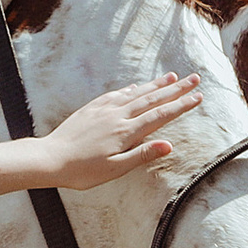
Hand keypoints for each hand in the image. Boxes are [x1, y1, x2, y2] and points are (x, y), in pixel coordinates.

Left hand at [38, 74, 204, 189]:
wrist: (50, 159)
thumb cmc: (82, 171)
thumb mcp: (115, 169)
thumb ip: (142, 155)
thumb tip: (169, 145)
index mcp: (126, 132)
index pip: (161, 116)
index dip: (181, 105)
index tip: (198, 97)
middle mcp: (117, 116)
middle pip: (152, 99)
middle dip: (176, 89)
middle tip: (194, 79)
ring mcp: (104, 110)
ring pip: (136, 93)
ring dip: (156, 84)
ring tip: (172, 76)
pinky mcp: (92, 109)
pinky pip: (116, 94)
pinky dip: (131, 89)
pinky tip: (136, 86)